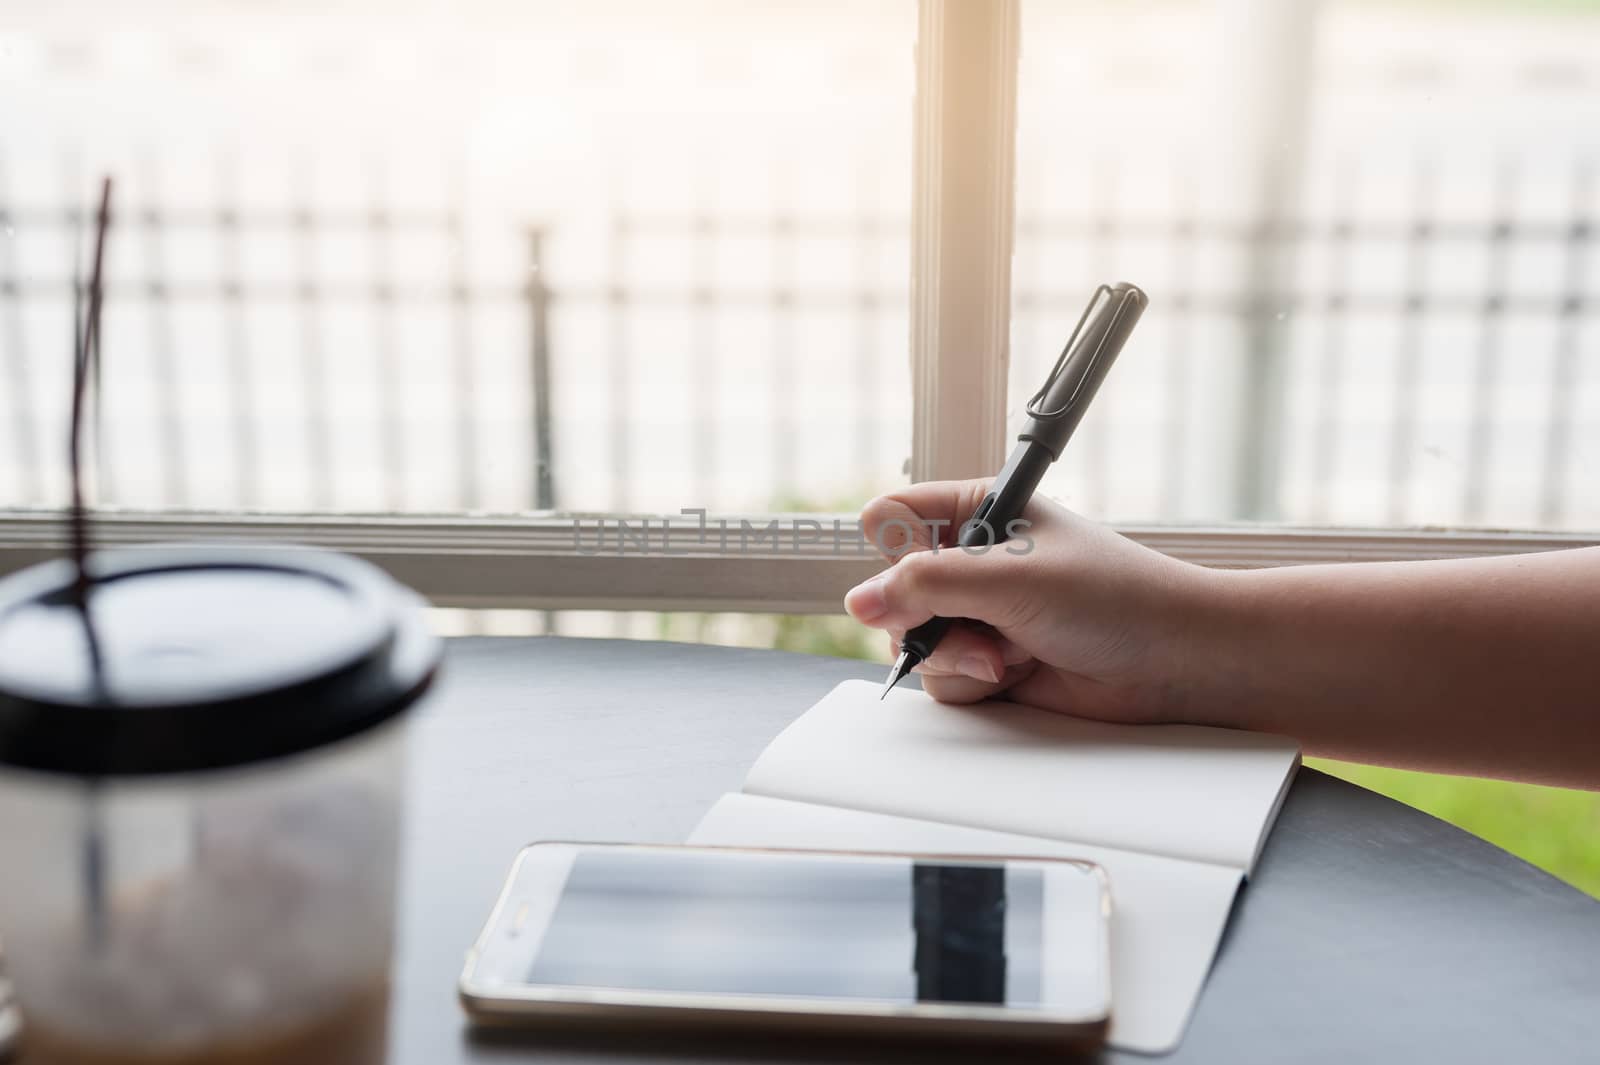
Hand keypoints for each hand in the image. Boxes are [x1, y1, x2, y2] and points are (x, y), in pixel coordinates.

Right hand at [844, 479, 1214, 721]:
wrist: (1175, 663)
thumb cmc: (1116, 598)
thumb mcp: (1012, 577)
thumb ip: (928, 585)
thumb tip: (859, 602)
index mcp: (977, 510)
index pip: (890, 519)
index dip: (895, 551)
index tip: (923, 574)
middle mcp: (971, 562)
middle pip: (891, 591)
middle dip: (927, 619)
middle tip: (973, 625)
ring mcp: (979, 616)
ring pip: (913, 642)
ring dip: (957, 657)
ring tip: (1010, 653)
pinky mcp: (989, 665)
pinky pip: (942, 681)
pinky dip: (975, 684)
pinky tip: (1018, 673)